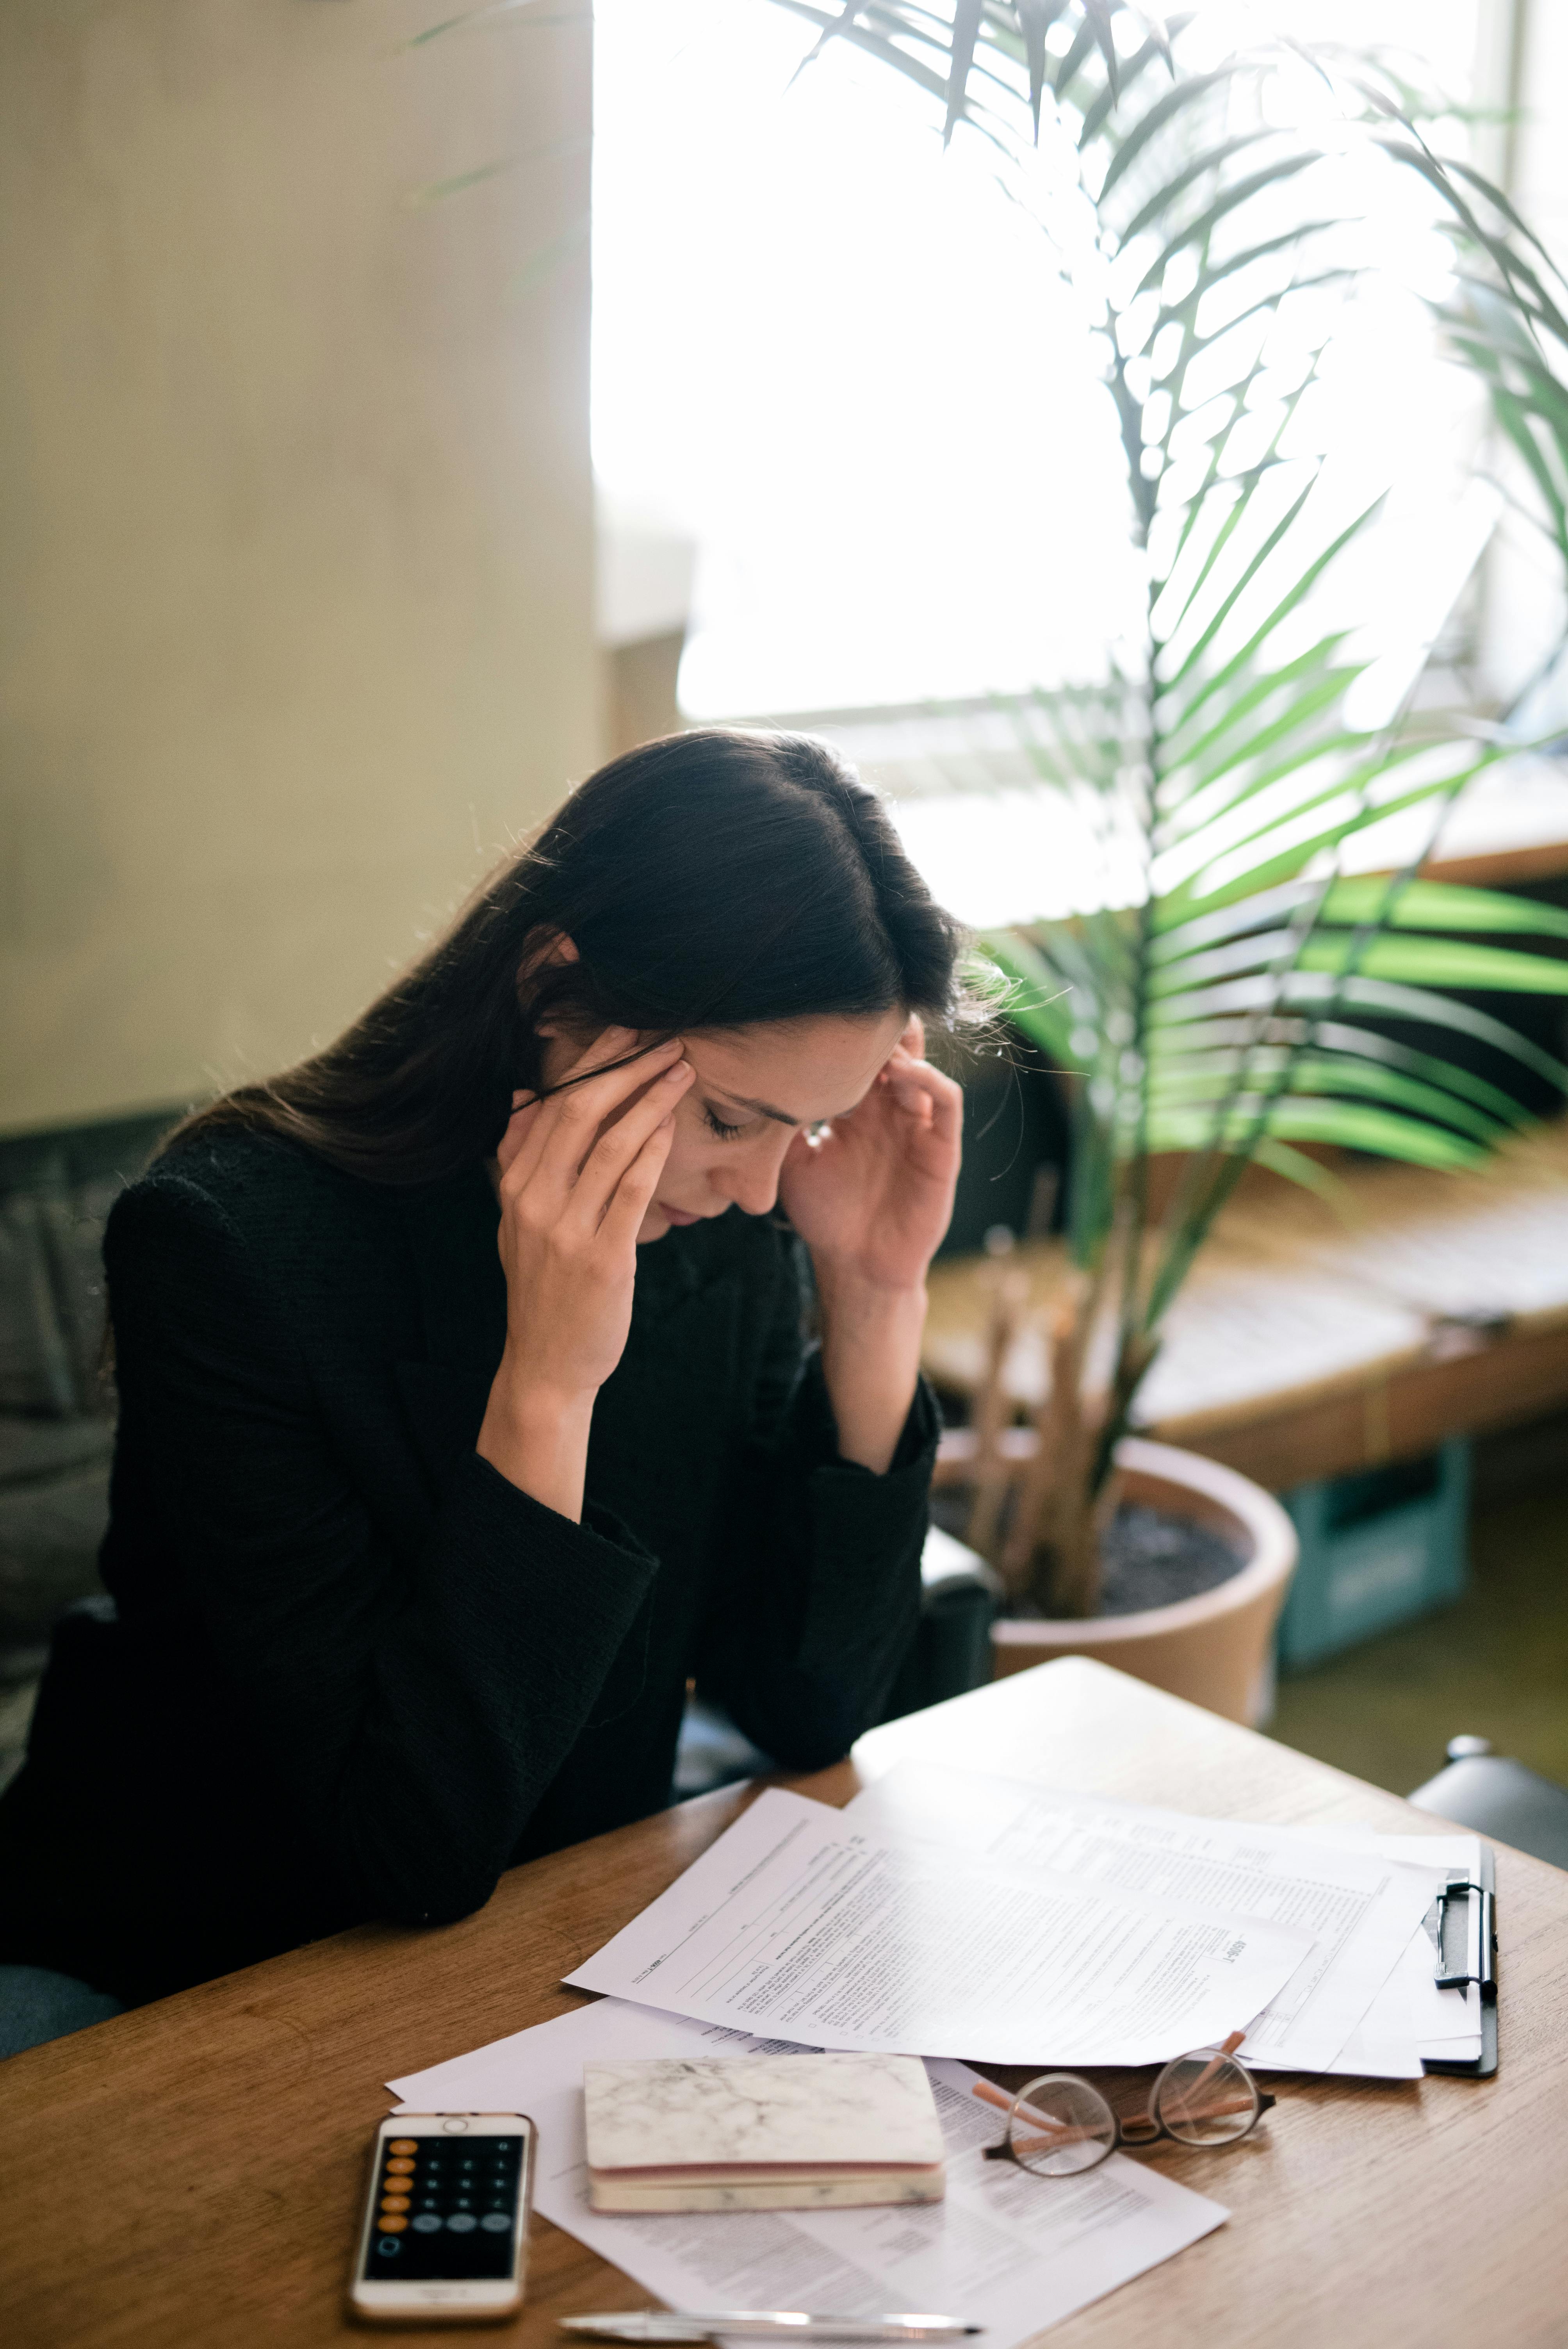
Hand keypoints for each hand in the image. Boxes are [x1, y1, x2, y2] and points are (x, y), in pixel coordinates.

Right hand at [477, 1030, 693, 1517]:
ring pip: (609, 1144)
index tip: (623, 1029)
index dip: (588, 1062)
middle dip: (622, 1067)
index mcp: (515, 1186)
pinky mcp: (601, 1256)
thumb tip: (523, 1095)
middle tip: (660, 1036)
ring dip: (648, 1099)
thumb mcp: (517, 1221)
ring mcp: (565, 1228)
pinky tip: (672, 1124)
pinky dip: (652, 1151)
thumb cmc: (543, 1286)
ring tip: (680, 1069)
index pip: (551, 1105)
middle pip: (578, 1112)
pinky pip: (630, 1190)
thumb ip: (519, 1158)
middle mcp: (534, 1200)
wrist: (547, 1363)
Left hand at [778, 1018, 961, 1294]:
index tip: (822, 1016)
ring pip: (922, 1067)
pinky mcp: (941, 1147)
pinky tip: (905, 1073)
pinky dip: (930, 1080)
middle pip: (895, 1051)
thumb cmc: (826, 1215)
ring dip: (904, 1049)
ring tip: (879, 1042)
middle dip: (879, 1030)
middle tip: (857, 1012)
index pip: (858, 1058)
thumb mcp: (792, 1163)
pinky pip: (947, 1102)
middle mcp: (889, 1111)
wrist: (855, 1264)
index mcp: (856, 1110)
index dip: (845, 1036)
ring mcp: (917, 1126)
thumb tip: (753, 1083)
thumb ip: (782, 1126)